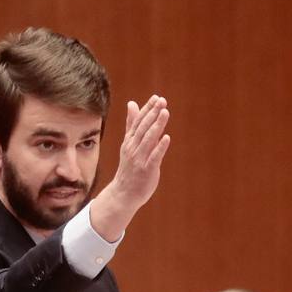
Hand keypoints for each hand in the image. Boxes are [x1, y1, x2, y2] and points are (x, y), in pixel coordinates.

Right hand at [89, 95, 170, 239]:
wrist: (124, 193)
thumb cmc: (129, 167)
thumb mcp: (129, 143)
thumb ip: (132, 123)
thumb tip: (132, 103)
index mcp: (129, 141)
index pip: (138, 122)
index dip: (147, 109)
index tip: (156, 98)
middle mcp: (133, 148)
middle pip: (143, 128)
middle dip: (152, 114)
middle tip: (162, 101)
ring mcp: (139, 159)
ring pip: (149, 140)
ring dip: (157, 126)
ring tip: (165, 112)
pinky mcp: (147, 170)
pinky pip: (154, 157)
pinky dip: (160, 147)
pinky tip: (167, 138)